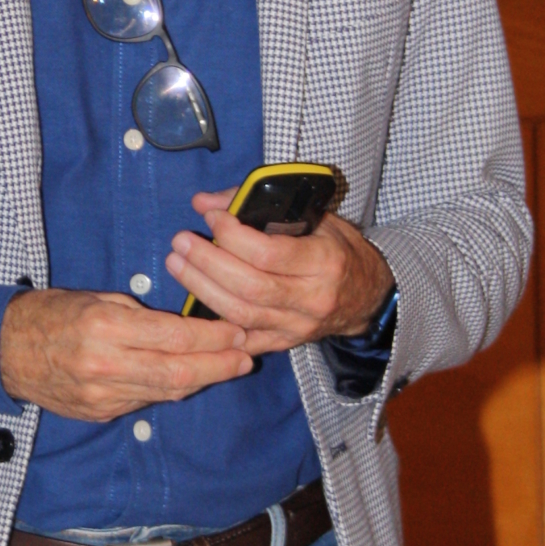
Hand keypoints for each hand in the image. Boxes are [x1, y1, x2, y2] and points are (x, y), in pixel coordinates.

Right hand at [0, 285, 252, 422]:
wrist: (3, 352)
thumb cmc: (50, 314)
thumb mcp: (94, 298)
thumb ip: (139, 314)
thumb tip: (182, 327)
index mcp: (105, 328)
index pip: (175, 337)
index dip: (213, 337)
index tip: (237, 331)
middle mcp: (106, 365)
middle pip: (179, 372)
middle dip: (220, 366)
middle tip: (247, 357)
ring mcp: (103, 395)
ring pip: (167, 391)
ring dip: (202, 379)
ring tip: (228, 367)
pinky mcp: (100, 413)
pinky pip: (145, 401)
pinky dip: (170, 388)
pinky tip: (188, 377)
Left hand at [165, 188, 393, 357]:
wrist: (367, 297)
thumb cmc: (338, 251)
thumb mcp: (315, 218)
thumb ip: (259, 207)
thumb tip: (205, 201)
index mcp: (324, 262)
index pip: (269, 253)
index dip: (233, 235)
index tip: (211, 217)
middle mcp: (311, 299)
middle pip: (249, 286)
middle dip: (207, 263)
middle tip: (181, 242)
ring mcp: (296, 326)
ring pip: (240, 314)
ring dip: (201, 288)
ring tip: (177, 263)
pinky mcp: (283, 343)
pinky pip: (241, 338)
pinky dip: (213, 322)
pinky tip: (191, 301)